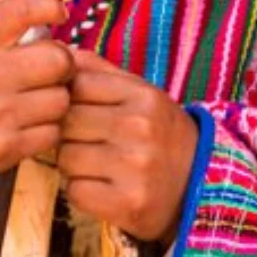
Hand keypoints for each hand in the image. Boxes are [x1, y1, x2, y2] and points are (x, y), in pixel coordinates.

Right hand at [0, 0, 72, 256]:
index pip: (23, 8)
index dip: (50, 5)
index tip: (56, 16)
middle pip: (58, 57)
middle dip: (62, 66)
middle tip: (48, 75)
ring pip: (60, 99)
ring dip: (55, 104)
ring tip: (34, 108)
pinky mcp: (4, 149)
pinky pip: (52, 133)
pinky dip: (46, 134)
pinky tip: (27, 132)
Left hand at [57, 49, 197, 241]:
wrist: (200, 185)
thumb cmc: (159, 133)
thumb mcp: (140, 94)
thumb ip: (98, 71)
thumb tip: (56, 52)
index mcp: (144, 96)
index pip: (75, 85)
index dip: (68, 99)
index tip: (81, 111)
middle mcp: (141, 128)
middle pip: (65, 123)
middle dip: (68, 134)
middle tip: (89, 142)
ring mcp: (137, 168)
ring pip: (66, 159)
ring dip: (73, 165)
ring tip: (98, 166)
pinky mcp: (130, 204)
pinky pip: (76, 192)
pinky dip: (82, 192)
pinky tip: (103, 188)